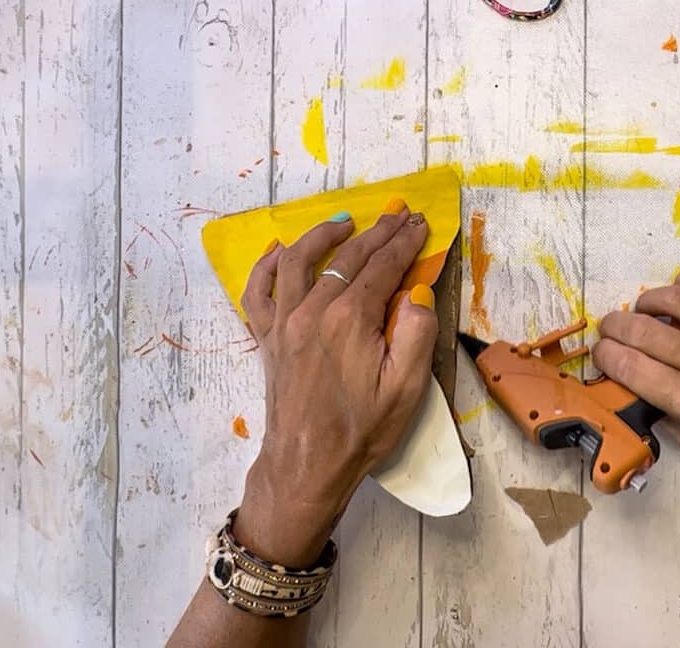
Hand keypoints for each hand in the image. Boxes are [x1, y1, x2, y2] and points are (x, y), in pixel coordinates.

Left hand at [234, 204, 438, 565]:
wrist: (308, 464)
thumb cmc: (362, 430)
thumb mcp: (407, 387)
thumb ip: (416, 333)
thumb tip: (416, 292)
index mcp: (351, 320)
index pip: (383, 267)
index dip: (405, 243)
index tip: (421, 224)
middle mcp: (313, 312)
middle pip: (348, 259)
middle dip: (378, 233)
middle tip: (399, 215)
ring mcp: (284, 323)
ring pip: (299, 262)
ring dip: (323, 235)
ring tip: (345, 222)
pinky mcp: (267, 339)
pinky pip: (258, 292)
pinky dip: (266, 266)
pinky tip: (278, 251)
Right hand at [591, 266, 679, 489]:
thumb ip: (663, 414)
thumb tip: (630, 382)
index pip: (633, 368)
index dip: (606, 355)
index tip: (600, 351)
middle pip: (645, 331)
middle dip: (616, 326)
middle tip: (610, 327)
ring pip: (675, 299)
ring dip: (646, 301)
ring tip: (643, 309)